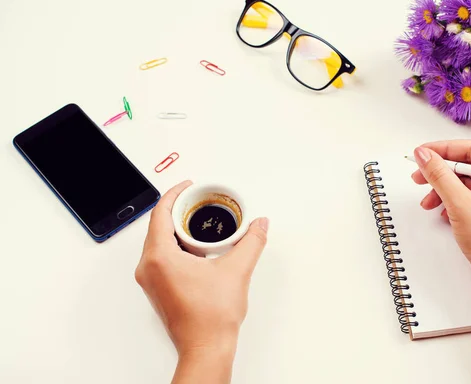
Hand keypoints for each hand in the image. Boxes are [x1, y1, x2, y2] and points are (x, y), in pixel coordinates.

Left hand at [135, 181, 268, 381]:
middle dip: (178, 210)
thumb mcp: (237, 270)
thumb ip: (251, 242)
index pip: (160, 214)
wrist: (206, 348)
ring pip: (158, 242)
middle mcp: (148, 267)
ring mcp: (150, 280)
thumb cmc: (212, 318)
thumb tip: (260, 225)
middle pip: (157, 226)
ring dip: (177, 229)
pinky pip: (161, 257)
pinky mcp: (157, 289)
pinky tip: (197, 248)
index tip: (188, 186)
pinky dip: (176, 246)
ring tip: (199, 222)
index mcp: (159, 257)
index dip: (174, 194)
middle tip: (197, 201)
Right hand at [411, 140, 470, 280]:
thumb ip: (439, 175)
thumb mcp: (459, 204)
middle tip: (418, 177)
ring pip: (463, 182)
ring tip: (427, 203)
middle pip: (465, 165)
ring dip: (442, 190)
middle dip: (440, 173)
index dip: (443, 149)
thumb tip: (424, 155)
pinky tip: (442, 214)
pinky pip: (466, 196)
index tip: (421, 154)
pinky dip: (450, 202)